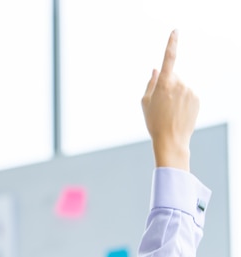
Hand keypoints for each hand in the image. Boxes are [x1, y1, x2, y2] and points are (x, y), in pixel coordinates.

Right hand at [141, 30, 198, 170]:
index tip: (175, 31)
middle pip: (172, 76)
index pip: (169, 59)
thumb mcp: (145, 102)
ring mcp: (190, 91)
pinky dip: (183, 100)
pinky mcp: (197, 98)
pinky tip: (178, 113)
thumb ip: (151, 83)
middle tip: (160, 104)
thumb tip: (157, 69)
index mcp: (164, 84)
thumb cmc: (154, 122)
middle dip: (167, 84)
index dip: (171, 43)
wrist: (171, 140)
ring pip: (180, 86)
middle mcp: (179, 84)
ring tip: (170, 111)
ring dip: (175, 94)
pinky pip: (188, 94)